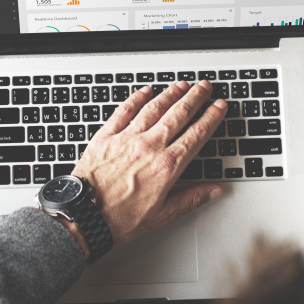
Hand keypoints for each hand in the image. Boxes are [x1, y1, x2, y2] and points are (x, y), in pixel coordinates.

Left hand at [71, 80, 225, 247]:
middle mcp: (149, 146)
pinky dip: (136, 98)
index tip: (219, 107)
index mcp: (166, 166)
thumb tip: (214, 191)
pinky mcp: (106, 136)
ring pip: (154, 108)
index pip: (196, 134)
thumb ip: (191, 198)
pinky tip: (145, 91)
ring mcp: (127, 138)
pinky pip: (124, 110)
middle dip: (195, 97)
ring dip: (170, 94)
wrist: (84, 216)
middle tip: (205, 86)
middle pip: (178, 114)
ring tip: (181, 85)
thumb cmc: (120, 218)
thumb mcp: (163, 215)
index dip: (211, 117)